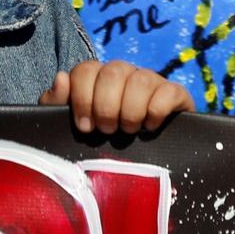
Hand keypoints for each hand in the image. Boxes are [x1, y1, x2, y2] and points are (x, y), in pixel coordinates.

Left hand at [40, 60, 194, 134]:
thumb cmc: (100, 141)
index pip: (87, 69)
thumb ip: (58, 104)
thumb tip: (61, 78)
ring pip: (142, 79)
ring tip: (129, 130)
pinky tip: (150, 127)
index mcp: (98, 78)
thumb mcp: (72, 127)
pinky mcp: (176, 93)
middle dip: (107, 106)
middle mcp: (126, 74)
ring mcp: (152, 81)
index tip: (85, 127)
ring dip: (131, 111)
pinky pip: (168, 91)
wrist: (142, 164)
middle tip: (107, 130)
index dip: (82, 97)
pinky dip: (156, 111)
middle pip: (114, 70)